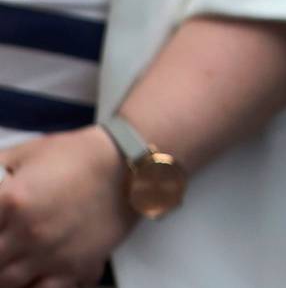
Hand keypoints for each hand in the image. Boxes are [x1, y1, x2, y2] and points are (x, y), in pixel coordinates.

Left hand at [0, 124, 133, 286]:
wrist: (130, 164)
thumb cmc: (76, 155)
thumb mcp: (24, 154)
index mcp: (11, 200)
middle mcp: (27, 232)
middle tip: (1, 246)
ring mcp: (51, 254)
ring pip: (8, 283)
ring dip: (4, 275)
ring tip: (9, 262)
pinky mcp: (75, 267)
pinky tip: (27, 280)